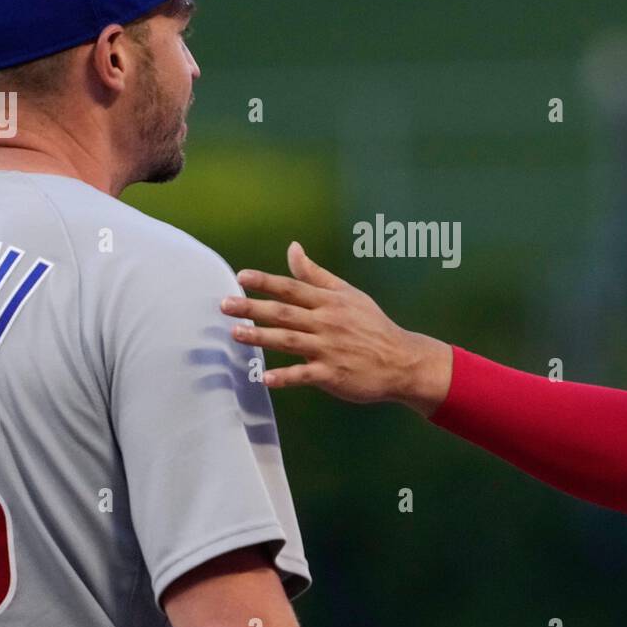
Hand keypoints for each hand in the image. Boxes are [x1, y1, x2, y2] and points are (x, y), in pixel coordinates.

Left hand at [221, 241, 453, 415]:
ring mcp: (329, 348)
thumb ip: (316, 275)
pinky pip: (304, 375)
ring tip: (235, 334)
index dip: (266, 281)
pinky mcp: (333, 374)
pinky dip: (285, 377)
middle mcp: (327, 322)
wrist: (402, 360)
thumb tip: (292, 248)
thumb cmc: (372, 325)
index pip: (292, 287)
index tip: (241, 277)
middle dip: (253, 308)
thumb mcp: (348, 294)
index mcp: (329, 301)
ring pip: (289, 340)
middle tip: (225, 305)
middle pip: (284, 312)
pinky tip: (264, 378)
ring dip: (261, 337)